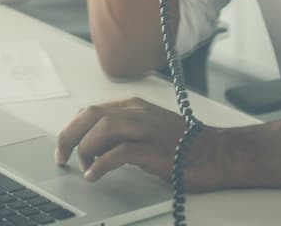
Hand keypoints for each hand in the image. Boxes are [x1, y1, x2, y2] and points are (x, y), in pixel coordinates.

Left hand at [55, 98, 224, 190]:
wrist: (218, 153)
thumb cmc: (185, 145)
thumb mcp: (149, 129)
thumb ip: (124, 130)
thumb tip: (95, 144)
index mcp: (135, 107)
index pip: (92, 110)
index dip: (73, 127)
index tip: (65, 145)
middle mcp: (138, 113)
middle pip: (91, 115)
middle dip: (69, 135)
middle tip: (62, 156)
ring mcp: (147, 130)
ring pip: (102, 129)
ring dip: (85, 149)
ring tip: (83, 167)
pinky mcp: (155, 150)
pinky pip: (119, 153)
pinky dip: (101, 164)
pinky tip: (95, 174)